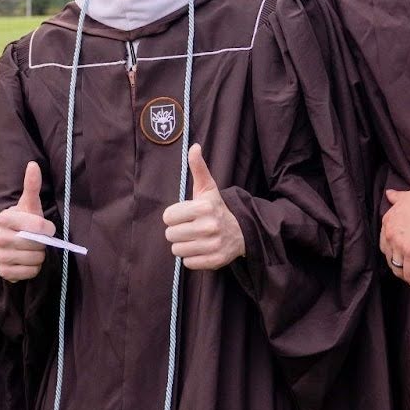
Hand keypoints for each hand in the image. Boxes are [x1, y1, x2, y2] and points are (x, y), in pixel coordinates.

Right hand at [0, 162, 53, 281]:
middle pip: (36, 244)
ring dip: (39, 256)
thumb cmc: (25, 221)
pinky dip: (34, 269)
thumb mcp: (30, 204)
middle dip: (43, 243)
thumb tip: (33, 164)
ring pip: (34, 259)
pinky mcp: (3, 271)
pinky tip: (28, 261)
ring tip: (33, 250)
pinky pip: (29, 273)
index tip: (47, 227)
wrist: (14, 243)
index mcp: (4, 218)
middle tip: (39, 240)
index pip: (37, 226)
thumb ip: (32, 186)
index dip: (48, 228)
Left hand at [162, 144, 244, 270]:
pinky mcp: (215, 261)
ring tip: (194, 238)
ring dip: (183, 245)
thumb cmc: (216, 208)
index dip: (174, 216)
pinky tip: (201, 249)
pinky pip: (187, 263)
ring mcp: (213, 245)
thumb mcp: (207, 188)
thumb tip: (194, 146)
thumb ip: (198, 168)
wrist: (241, 231)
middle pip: (170, 235)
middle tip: (190, 228)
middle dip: (177, 231)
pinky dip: (192, 258)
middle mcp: (209, 226)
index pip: (168, 217)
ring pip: (177, 250)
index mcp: (203, 207)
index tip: (185, 215)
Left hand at [381, 180, 409, 287]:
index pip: (385, 243)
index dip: (394, 252)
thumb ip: (398, 198)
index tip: (404, 258)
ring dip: (407, 277)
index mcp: (388, 219)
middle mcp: (389, 233)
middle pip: (389, 257)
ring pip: (398, 268)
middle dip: (399, 266)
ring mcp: (399, 244)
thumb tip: (389, 193)